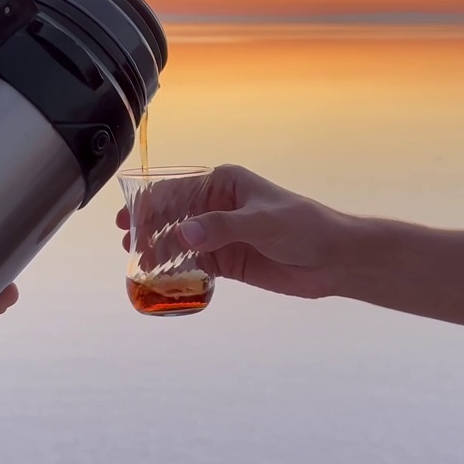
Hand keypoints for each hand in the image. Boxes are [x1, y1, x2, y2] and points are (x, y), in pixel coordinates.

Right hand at [115, 165, 347, 298]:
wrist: (333, 259)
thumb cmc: (303, 226)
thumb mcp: (261, 221)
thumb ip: (221, 228)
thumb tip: (183, 235)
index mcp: (223, 183)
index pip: (177, 189)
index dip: (150, 203)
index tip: (130, 220)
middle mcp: (216, 206)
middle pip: (171, 216)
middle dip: (148, 229)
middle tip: (130, 246)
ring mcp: (220, 234)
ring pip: (178, 241)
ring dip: (158, 251)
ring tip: (139, 265)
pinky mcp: (226, 260)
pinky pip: (193, 264)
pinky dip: (176, 271)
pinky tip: (160, 279)